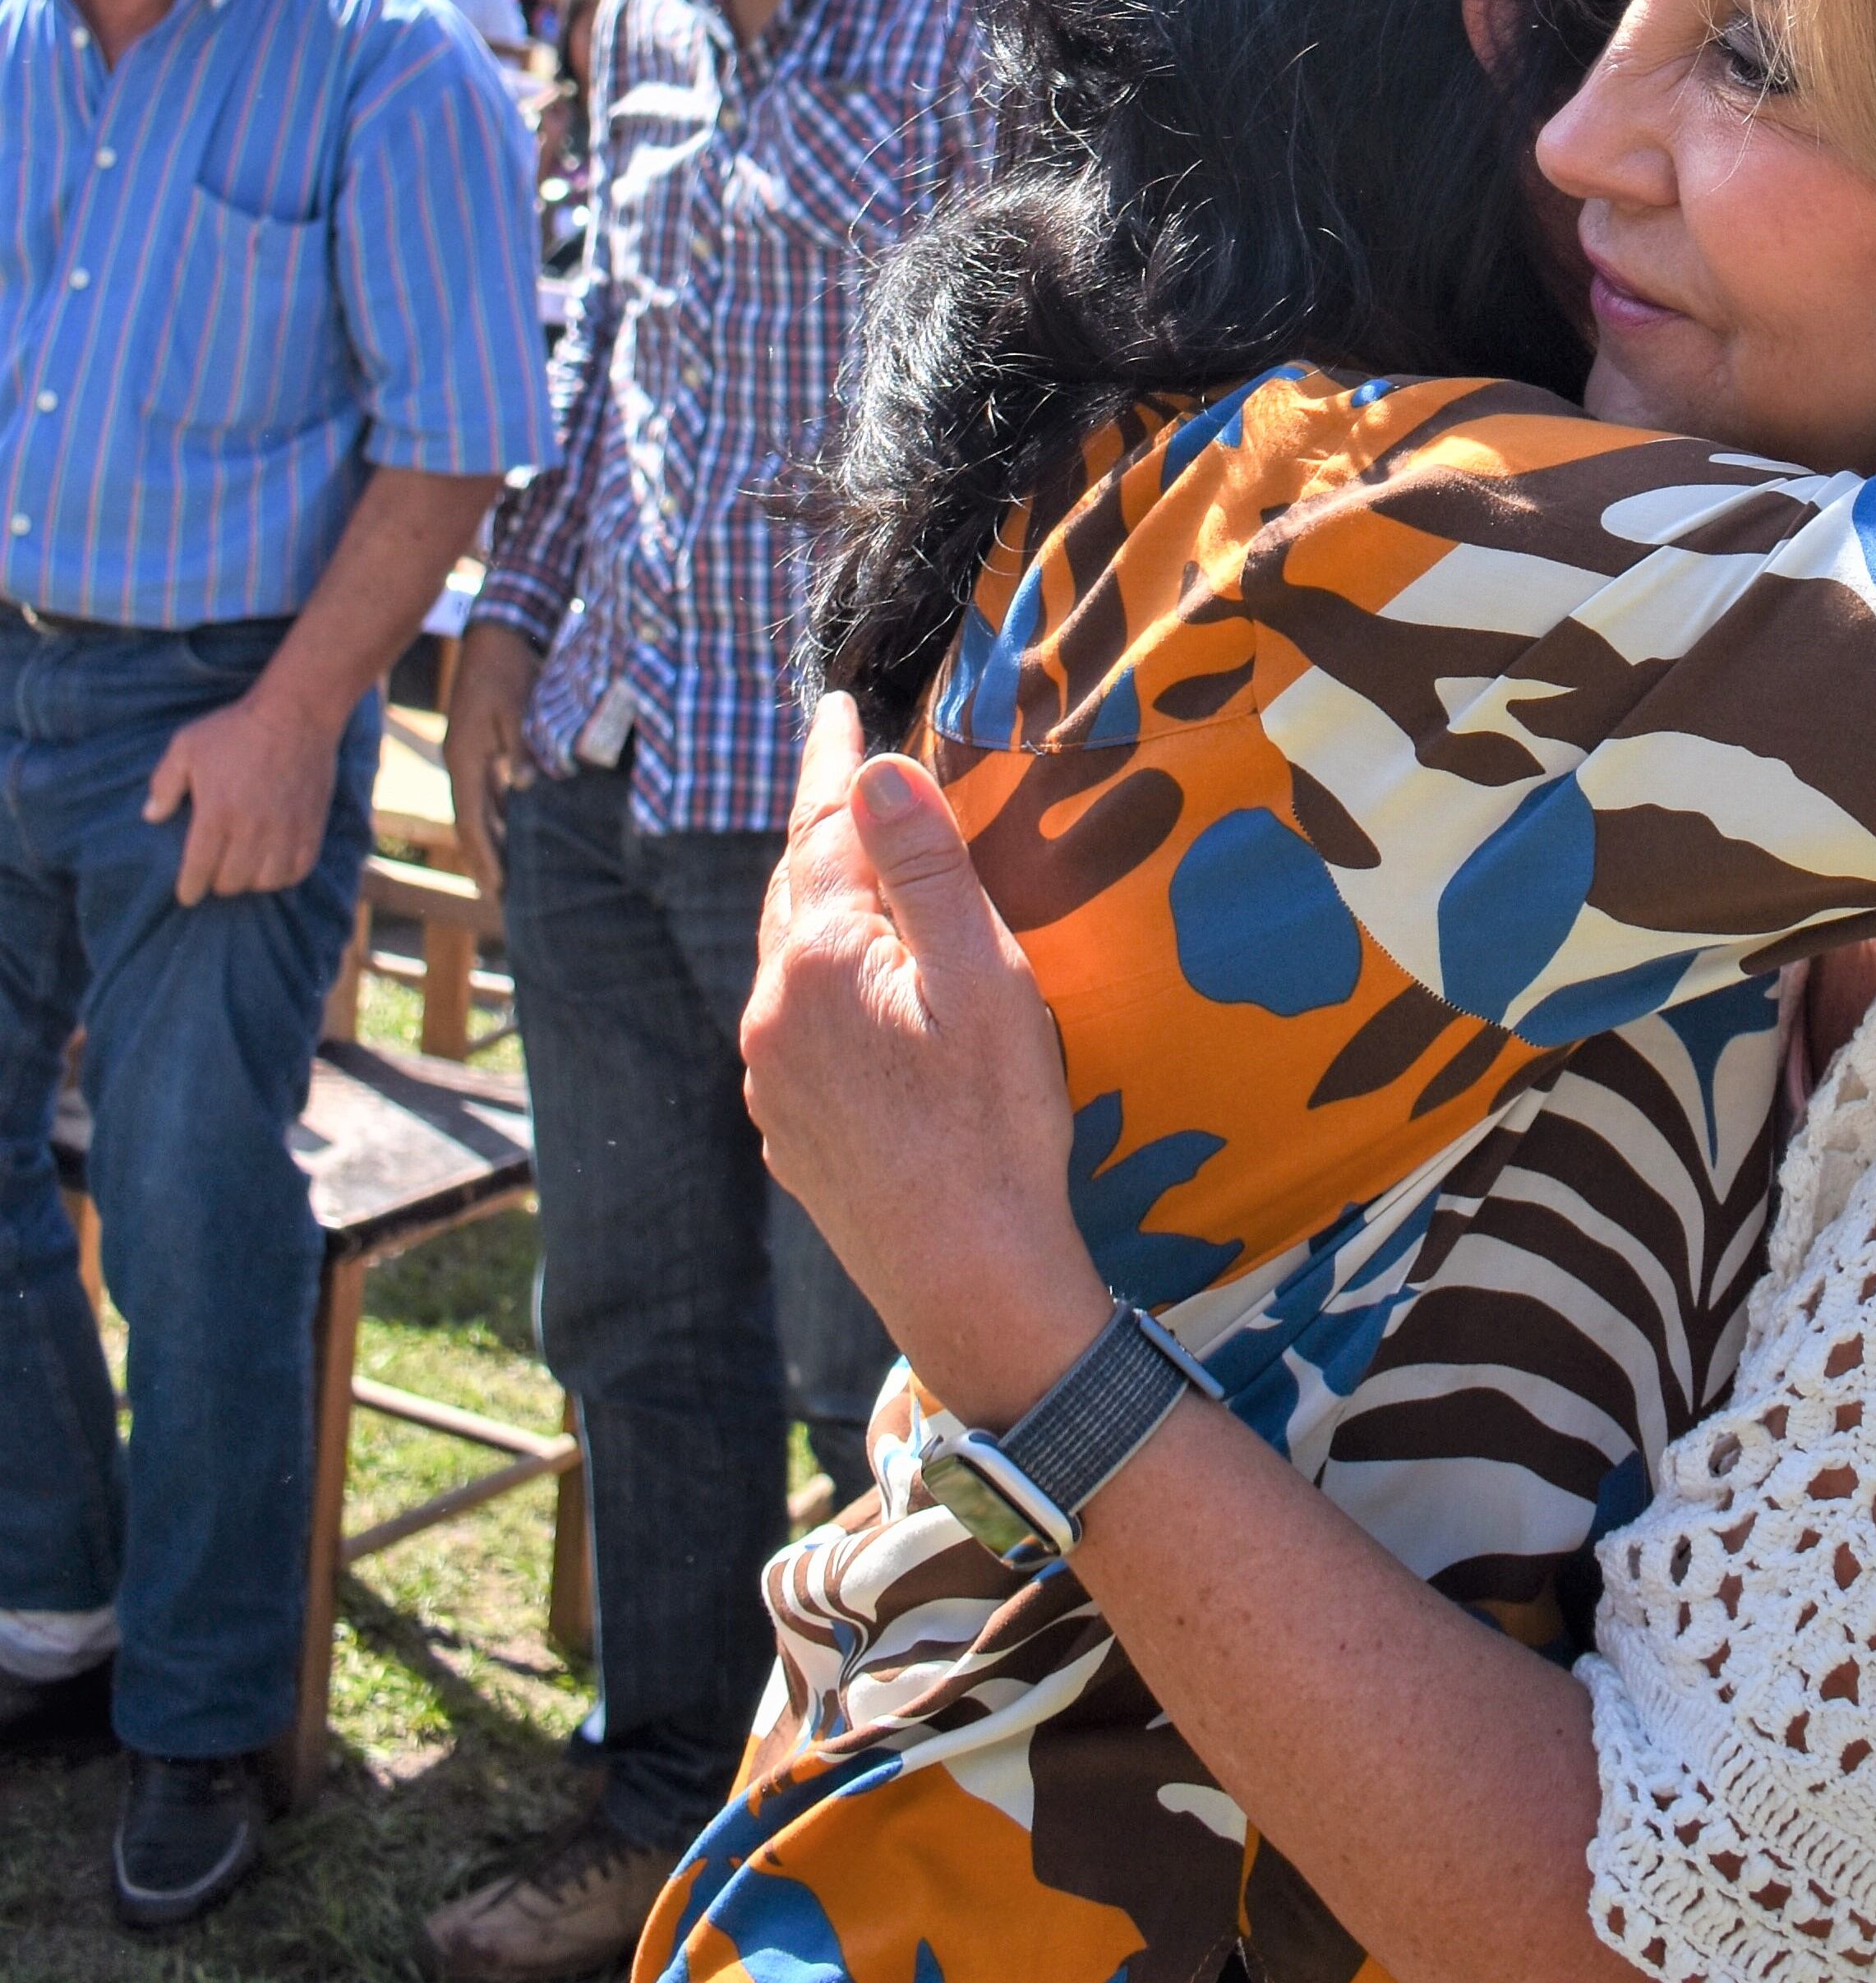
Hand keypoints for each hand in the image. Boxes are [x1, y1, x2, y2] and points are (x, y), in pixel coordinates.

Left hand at [143, 682, 344, 903]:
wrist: (296, 714)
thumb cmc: (235, 729)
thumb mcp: (186, 746)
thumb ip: (164, 783)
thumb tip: (151, 816)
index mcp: (216, 812)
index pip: (198, 869)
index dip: (189, 889)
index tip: (187, 895)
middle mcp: (251, 828)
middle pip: (231, 882)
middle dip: (218, 883)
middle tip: (214, 873)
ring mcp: (285, 830)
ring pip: (265, 882)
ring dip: (250, 881)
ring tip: (243, 871)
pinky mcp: (311, 827)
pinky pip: (297, 870)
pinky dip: (283, 876)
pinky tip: (273, 867)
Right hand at [443, 622, 540, 901]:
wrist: (498, 634)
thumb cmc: (509, 669)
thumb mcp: (517, 709)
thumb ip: (522, 750)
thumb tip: (527, 789)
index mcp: (466, 760)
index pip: (471, 821)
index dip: (485, 858)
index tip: (498, 891)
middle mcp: (463, 763)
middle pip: (472, 823)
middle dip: (485, 861)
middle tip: (502, 900)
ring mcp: (471, 755)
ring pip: (481, 810)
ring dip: (493, 844)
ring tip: (509, 879)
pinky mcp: (484, 746)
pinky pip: (491, 793)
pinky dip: (502, 818)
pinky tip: (517, 834)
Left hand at [741, 695, 1101, 1430]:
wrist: (969, 1280)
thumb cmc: (994, 1130)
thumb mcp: (985, 983)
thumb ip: (924, 872)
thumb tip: (873, 772)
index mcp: (821, 962)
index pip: (821, 828)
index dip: (832, 759)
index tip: (836, 702)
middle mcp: (775, 1014)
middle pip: (794, 891)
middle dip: (822, 832)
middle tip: (850, 775)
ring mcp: (773, 1080)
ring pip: (790, 962)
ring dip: (821, 909)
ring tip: (859, 877)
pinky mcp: (791, 1131)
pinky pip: (797, 1027)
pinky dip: (825, 985)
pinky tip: (866, 1001)